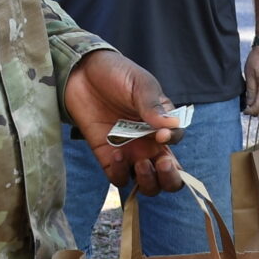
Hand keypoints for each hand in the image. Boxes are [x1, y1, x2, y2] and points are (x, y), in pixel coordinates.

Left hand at [62, 48, 185, 197]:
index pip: (177, 142)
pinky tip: (115, 154)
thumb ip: (153, 105)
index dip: (173, 142)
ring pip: (147, 185)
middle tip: (161, 164)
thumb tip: (171, 127)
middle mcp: (149, 143)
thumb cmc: (116, 74)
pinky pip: (119, 178)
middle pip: (169, 177)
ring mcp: (129, 153)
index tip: (163, 133)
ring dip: (148, 181)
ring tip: (140, 163)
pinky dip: (120, 174)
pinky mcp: (107, 158)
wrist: (82, 73)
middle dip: (170, 179)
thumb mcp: (139, 84)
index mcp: (162, 124)